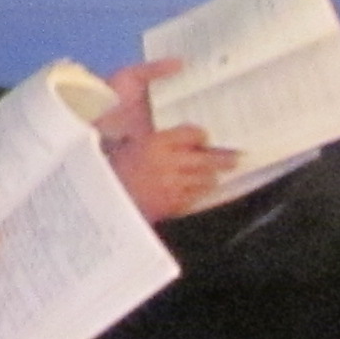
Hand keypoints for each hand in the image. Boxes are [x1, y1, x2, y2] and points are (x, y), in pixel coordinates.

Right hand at [105, 120, 236, 225]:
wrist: (104, 201)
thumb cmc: (112, 171)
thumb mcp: (128, 146)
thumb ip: (152, 141)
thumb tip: (178, 140)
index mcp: (155, 143)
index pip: (191, 133)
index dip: (200, 135)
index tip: (204, 138)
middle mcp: (167, 163)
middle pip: (206, 158)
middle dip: (223, 158)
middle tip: (235, 158)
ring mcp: (172, 185)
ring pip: (205, 179)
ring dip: (210, 177)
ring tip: (214, 175)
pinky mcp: (172, 204)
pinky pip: (195, 197)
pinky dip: (198, 192)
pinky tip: (197, 190)